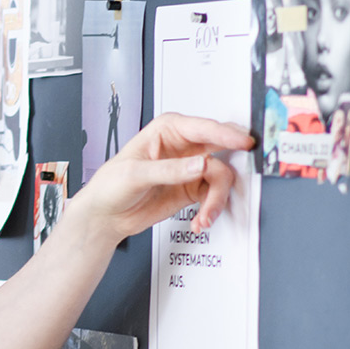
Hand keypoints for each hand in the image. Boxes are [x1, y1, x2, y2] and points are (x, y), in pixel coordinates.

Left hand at [78, 113, 253, 242]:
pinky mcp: (192, 189)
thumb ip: (170, 170)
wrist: (105, 215)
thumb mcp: (135, 174)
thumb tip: (201, 164)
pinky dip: (211, 210)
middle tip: (243, 175)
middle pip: (222, 148)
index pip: (204, 128)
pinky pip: (214, 196)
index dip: (226, 135)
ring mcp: (191, 169)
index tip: (244, 144)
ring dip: (217, 199)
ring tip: (204, 216)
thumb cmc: (110, 186)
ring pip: (222, 177)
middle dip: (232, 164)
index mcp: (168, 130)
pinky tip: (200, 220)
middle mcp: (184, 146)